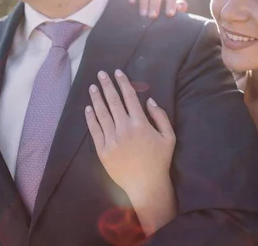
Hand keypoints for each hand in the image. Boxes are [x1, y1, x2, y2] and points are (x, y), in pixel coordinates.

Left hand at [85, 69, 175, 199]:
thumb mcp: (169, 137)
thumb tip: (149, 100)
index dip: (123, 83)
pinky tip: (88, 108)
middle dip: (106, 85)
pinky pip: (95, 130)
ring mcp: (111, 140)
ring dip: (96, 98)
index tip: (117, 72)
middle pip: (113, 102)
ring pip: (101, 114)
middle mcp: (124, 129)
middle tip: (101, 73)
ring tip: (92, 87)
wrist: (146, 185)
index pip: (129, 97)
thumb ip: (161, 116)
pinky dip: (91, 118)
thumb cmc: (160, 161)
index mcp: (140, 124)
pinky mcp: (102, 151)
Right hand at [128, 0, 187, 17]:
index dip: (171, 4)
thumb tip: (181, 6)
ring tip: (143, 15)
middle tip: (153, 17)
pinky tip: (132, 3)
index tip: (170, 15)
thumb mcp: (171, 11)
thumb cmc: (164, 12)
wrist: (151, 8)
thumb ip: (178, 9)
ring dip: (144, 2)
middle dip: (155, 4)